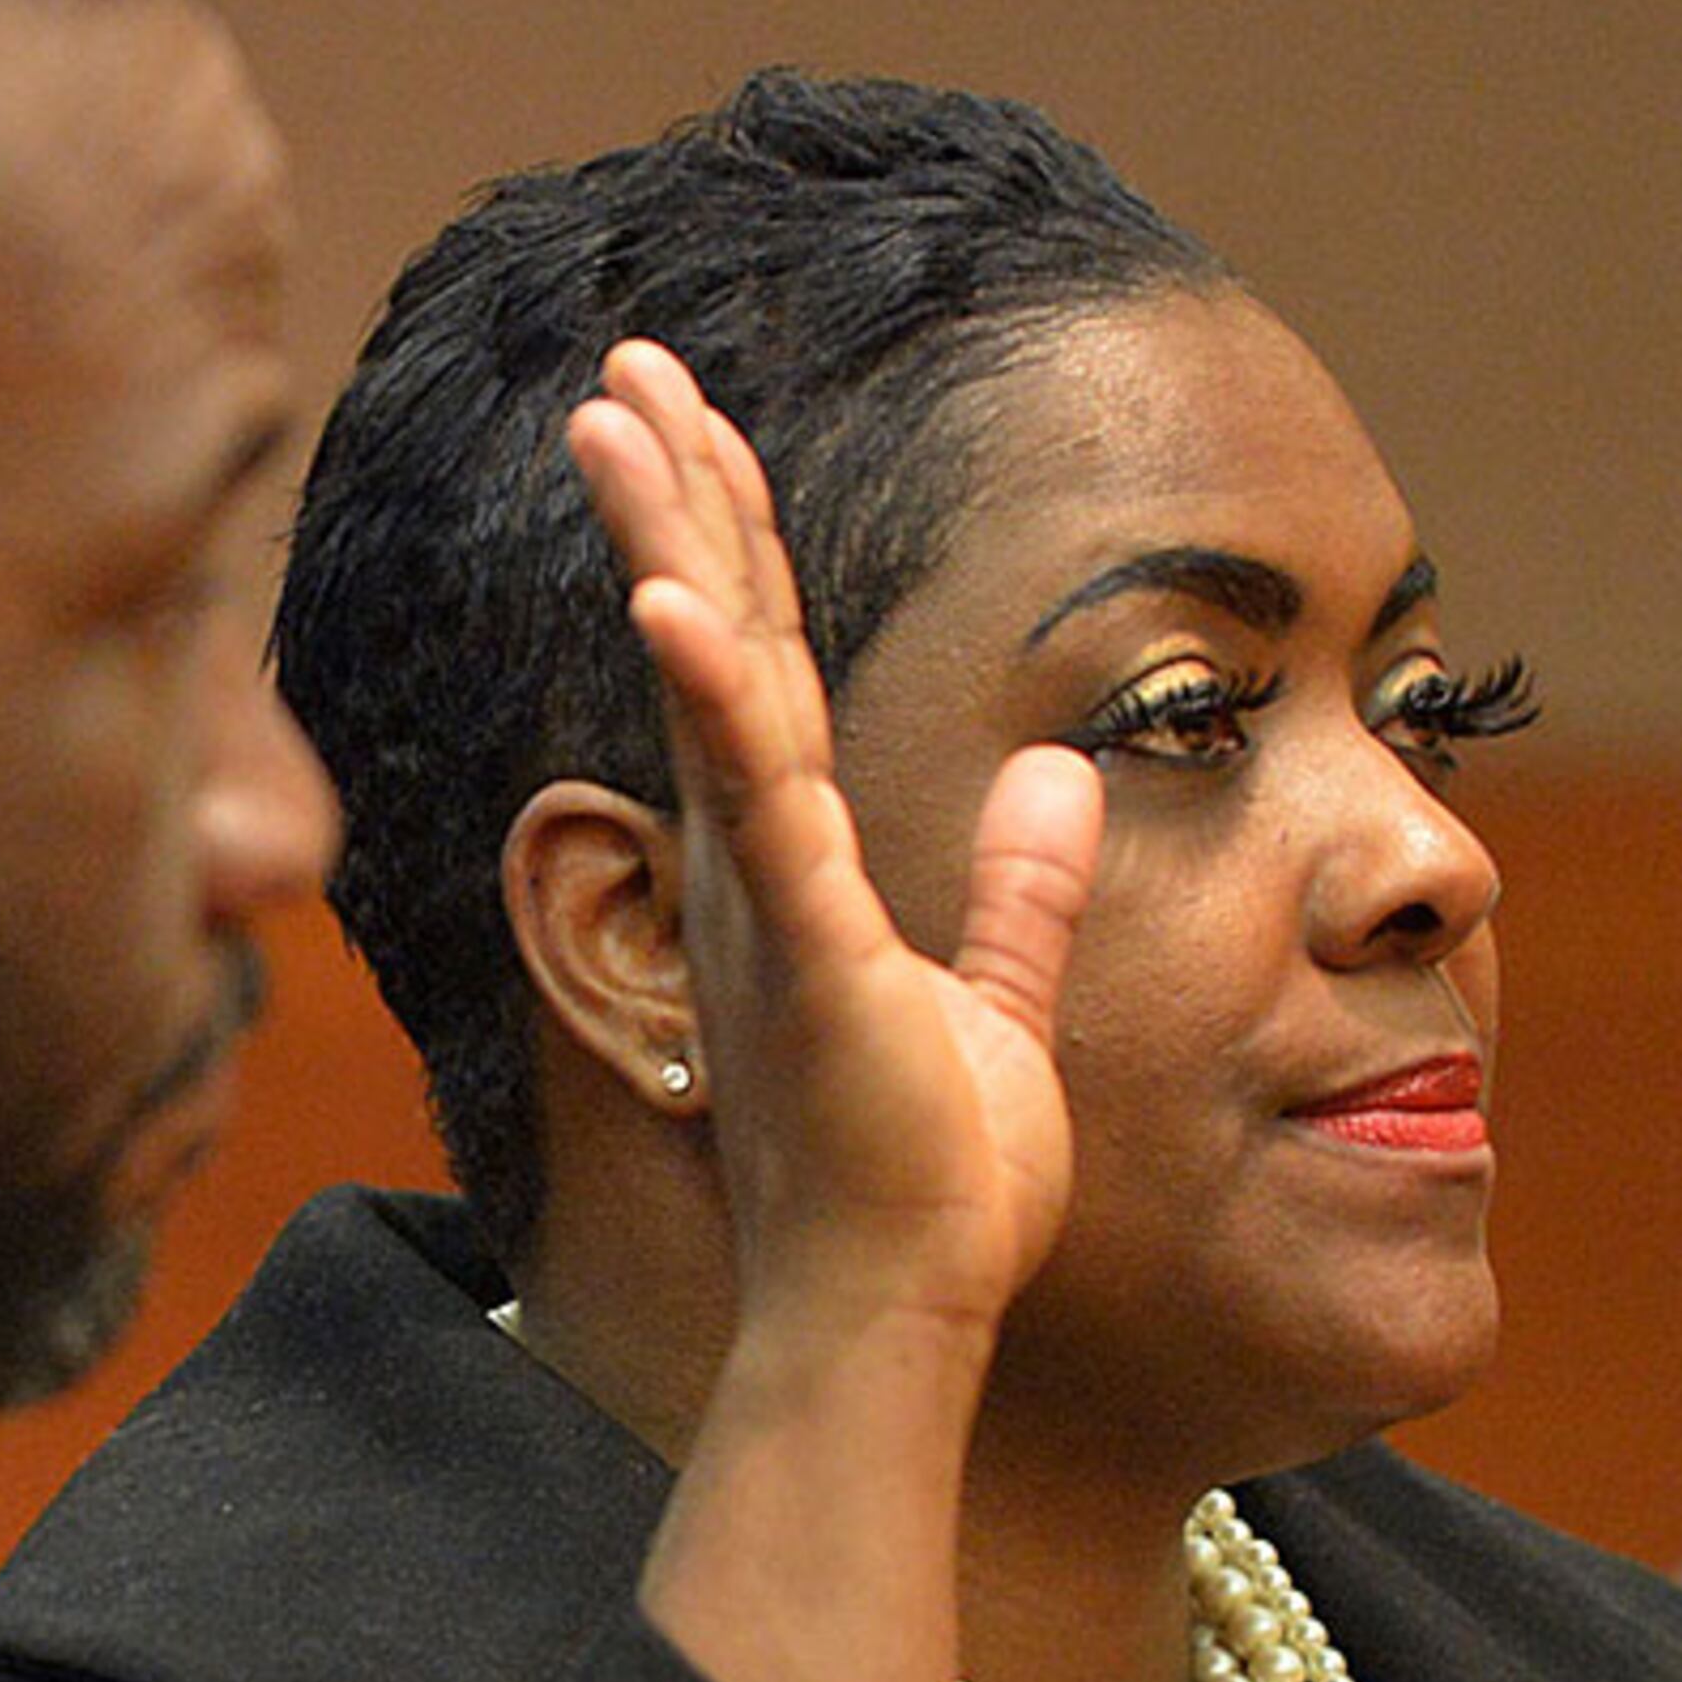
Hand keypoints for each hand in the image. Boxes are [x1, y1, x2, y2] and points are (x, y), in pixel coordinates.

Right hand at [564, 339, 1102, 1336]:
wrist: (897, 1315)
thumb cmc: (929, 1189)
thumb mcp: (996, 1005)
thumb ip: (1023, 885)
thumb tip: (1065, 770)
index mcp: (789, 869)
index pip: (767, 666)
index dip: (735, 537)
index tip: (698, 423)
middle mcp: (749, 865)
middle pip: (717, 637)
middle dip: (674, 492)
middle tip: (623, 366)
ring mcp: (764, 901)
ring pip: (714, 682)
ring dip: (667, 541)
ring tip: (616, 417)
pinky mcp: (802, 952)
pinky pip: (756, 802)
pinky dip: (717, 695)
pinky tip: (676, 599)